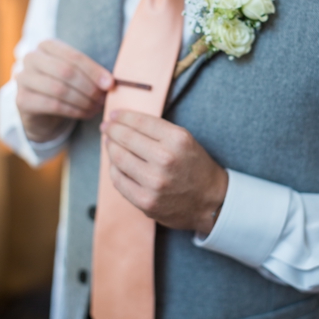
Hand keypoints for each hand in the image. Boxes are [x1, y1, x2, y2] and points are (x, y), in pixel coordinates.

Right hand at [15, 40, 113, 142]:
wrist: (42, 113)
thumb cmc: (64, 88)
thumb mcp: (77, 76)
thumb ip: (91, 74)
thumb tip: (110, 82)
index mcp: (47, 46)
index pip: (74, 56)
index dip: (94, 71)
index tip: (110, 85)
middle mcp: (32, 58)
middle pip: (66, 71)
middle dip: (89, 88)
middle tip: (102, 99)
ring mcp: (24, 78)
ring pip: (59, 89)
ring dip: (83, 101)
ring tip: (96, 108)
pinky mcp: (23, 100)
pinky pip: (54, 105)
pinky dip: (74, 111)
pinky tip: (85, 114)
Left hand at [101, 109, 228, 233]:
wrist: (211, 202)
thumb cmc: (195, 168)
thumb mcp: (184, 140)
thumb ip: (156, 130)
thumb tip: (120, 121)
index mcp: (177, 140)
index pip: (138, 121)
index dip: (121, 116)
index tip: (114, 116)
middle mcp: (165, 160)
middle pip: (124, 138)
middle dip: (111, 130)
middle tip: (107, 128)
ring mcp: (154, 183)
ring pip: (117, 158)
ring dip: (110, 148)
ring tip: (110, 145)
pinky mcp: (146, 202)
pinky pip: (118, 180)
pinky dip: (114, 170)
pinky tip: (117, 165)